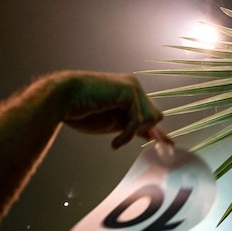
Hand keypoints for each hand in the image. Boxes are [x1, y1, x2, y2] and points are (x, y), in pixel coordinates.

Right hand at [55, 71, 171, 149]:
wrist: (61, 99)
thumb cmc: (81, 112)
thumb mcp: (112, 124)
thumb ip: (132, 126)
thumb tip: (153, 135)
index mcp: (128, 94)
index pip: (150, 112)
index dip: (158, 130)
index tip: (170, 143)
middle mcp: (133, 87)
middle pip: (155, 116)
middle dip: (144, 131)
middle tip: (121, 140)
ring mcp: (132, 87)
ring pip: (150, 119)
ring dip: (131, 133)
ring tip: (115, 139)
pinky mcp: (129, 91)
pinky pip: (138, 121)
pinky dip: (126, 135)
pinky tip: (114, 143)